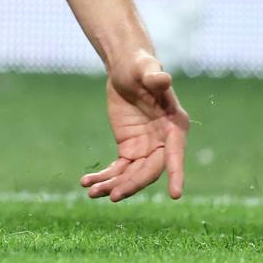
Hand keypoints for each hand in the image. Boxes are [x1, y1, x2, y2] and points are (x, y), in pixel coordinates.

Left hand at [80, 50, 188, 200]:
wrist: (126, 70)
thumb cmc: (140, 67)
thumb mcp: (146, 69)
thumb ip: (154, 76)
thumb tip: (163, 78)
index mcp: (175, 127)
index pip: (176, 154)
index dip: (177, 173)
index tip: (176, 195)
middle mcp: (164, 142)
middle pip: (149, 170)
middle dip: (132, 184)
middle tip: (112, 196)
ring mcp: (146, 148)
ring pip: (132, 174)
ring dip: (113, 185)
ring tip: (91, 193)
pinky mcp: (129, 149)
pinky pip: (119, 169)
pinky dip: (104, 177)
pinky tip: (86, 183)